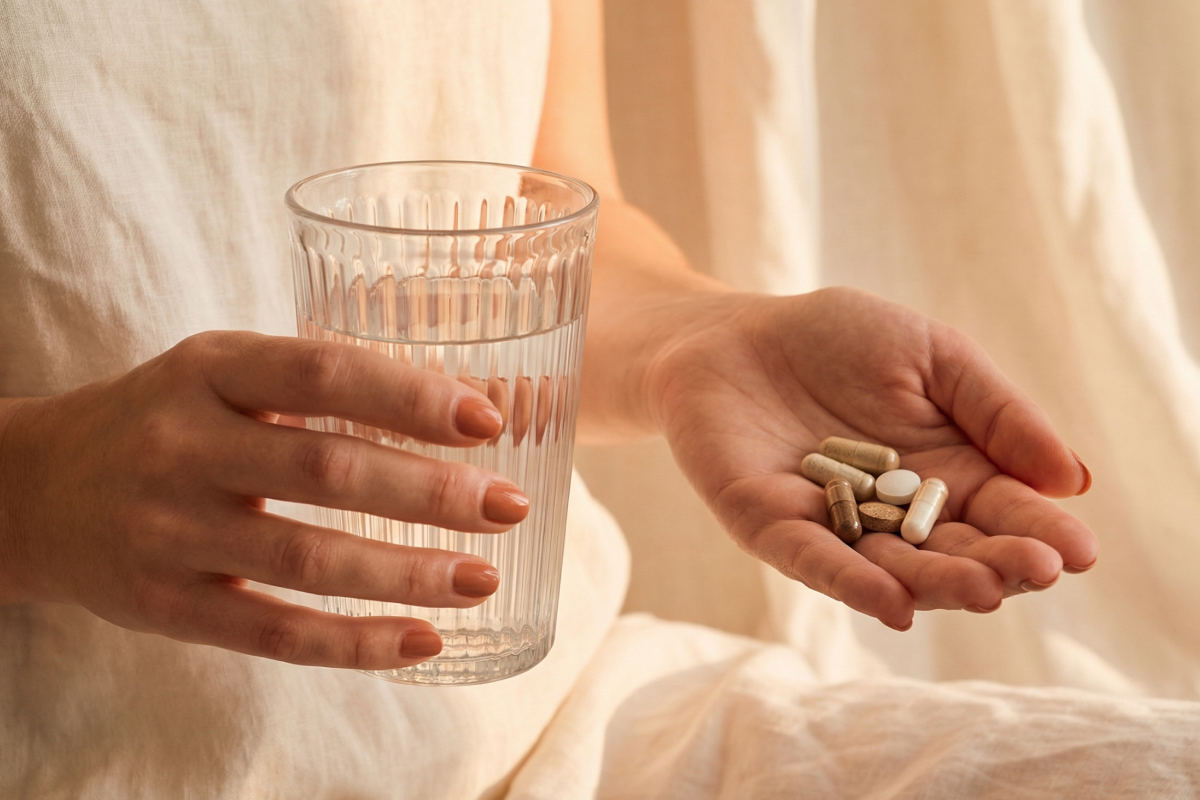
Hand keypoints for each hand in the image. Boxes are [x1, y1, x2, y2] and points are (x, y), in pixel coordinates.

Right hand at [0, 332, 528, 665]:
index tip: (488, 419)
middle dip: (431, 493)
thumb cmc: (164, 419)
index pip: (321, 372)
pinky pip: (273, 632)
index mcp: (208, 368)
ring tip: (483, 577)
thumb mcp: (221, 372)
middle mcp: (184, 445)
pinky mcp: (165, 605)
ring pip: (308, 560)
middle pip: (327, 470)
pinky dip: (354, 642)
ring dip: (408, 574)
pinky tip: (421, 640)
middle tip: (508, 507)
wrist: (35, 487)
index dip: (410, 396)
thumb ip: (315, 382)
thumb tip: (459, 406)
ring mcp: (170, 531)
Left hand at [647, 287, 1095, 629]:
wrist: (733, 334)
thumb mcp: (934, 356)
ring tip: (985, 589)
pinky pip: (815, 560)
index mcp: (945, 473)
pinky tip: (893, 601)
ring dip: (938, 583)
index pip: (1002, 510)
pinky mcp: (771, 526)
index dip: (1040, 530)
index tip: (1079, 551)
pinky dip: (852, 581)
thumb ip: (997, 412)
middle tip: (1039, 571)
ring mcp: (834, 526)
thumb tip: (1075, 480)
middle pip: (954, 551)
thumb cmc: (836, 339)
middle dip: (997, 564)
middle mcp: (895, 514)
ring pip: (892, 567)